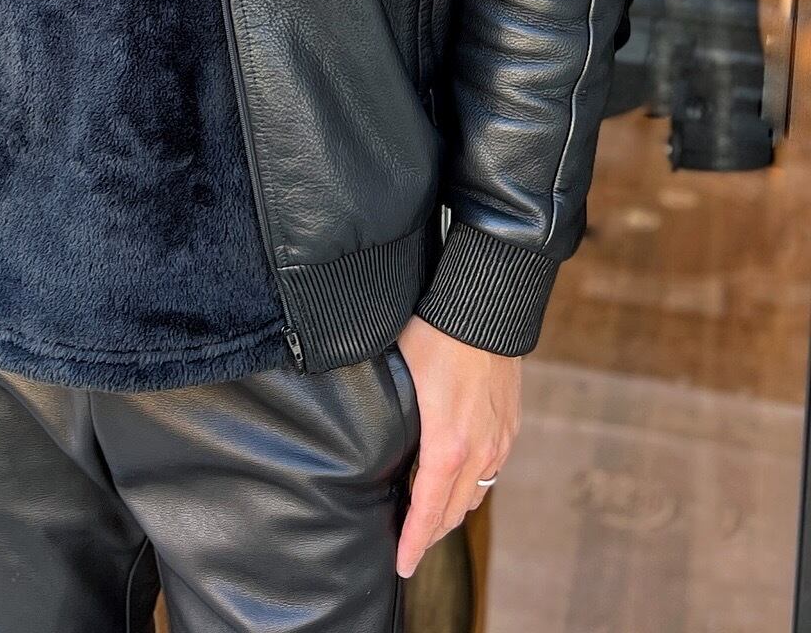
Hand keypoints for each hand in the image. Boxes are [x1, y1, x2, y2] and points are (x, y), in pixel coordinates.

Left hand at [393, 314, 519, 578]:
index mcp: (448, 445)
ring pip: (474, 494)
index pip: (427, 510)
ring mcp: (499, 441)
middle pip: (453, 511)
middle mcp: (479, 452)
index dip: (414, 541)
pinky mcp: (510, 427)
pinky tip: (456, 482)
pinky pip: (491, 471)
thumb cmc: (435, 335)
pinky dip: (471, 485)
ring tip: (427, 517)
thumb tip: (361, 430)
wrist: (485, 308)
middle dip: (429, 533)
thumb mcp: (400, 376)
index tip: (402, 564)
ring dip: (451, 510)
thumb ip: (390, 416)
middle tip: (407, 545)